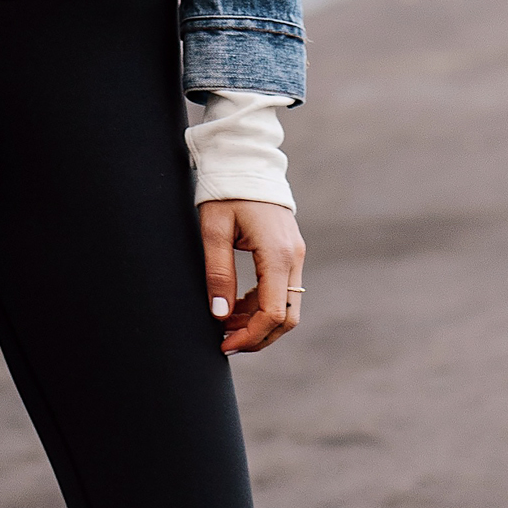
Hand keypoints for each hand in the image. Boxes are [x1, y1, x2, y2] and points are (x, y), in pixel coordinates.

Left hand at [198, 200, 305, 354]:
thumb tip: (220, 315)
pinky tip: (236, 308)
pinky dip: (262, 306)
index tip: (224, 344)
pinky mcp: (289, 253)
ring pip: (287, 306)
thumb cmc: (225, 193)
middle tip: (225, 342)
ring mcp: (294, 255)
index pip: (273, 313)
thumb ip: (218, 273)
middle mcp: (293, 257)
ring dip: (259, 323)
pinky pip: (282, 290)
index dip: (251, 336)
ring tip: (225, 326)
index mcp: (277, 254)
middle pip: (287, 317)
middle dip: (258, 336)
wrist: (245, 162)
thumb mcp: (213, 231)